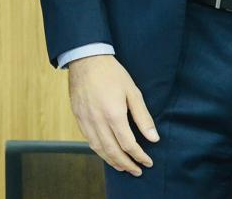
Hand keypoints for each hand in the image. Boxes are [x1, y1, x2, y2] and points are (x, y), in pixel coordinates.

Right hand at [67, 55, 157, 175]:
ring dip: (111, 160)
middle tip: (137, 171)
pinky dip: (98, 149)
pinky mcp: (77, 115)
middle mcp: (97, 120)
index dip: (139, 156)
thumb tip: (153, 138)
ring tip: (122, 167)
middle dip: (126, 164)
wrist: (85, 59)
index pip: (128, 144)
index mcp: (113, 114)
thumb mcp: (133, 92)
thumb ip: (143, 117)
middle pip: (112, 151)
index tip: (148, 162)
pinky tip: (106, 152)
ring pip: (98, 148)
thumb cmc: (112, 74)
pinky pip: (88, 138)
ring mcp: (85, 119)